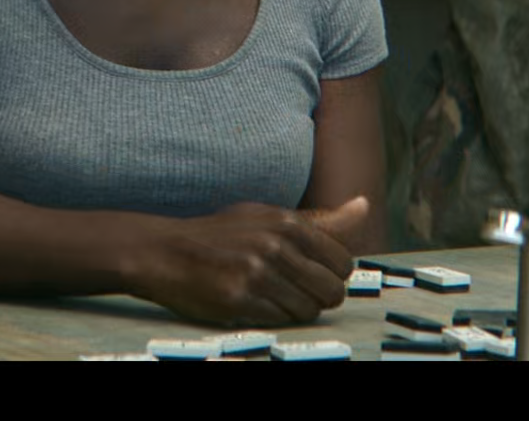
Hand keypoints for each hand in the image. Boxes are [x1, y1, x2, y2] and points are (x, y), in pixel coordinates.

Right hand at [125, 197, 367, 327]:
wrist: (165, 251)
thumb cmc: (220, 236)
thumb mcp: (269, 217)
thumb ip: (321, 221)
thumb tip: (364, 206)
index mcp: (288, 223)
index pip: (343, 263)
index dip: (329, 275)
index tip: (309, 276)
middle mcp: (276, 246)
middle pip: (332, 291)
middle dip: (317, 298)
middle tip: (290, 292)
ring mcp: (258, 273)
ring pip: (308, 311)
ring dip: (292, 310)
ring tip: (268, 296)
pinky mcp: (241, 299)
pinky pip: (281, 322)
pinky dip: (271, 318)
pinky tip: (251, 303)